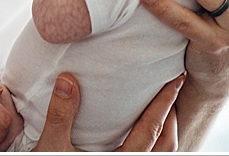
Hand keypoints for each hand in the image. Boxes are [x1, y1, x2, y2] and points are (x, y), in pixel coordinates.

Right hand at [35, 72, 181, 150]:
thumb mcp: (51, 148)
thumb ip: (60, 116)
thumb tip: (67, 80)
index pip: (151, 129)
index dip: (165, 103)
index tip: (176, 81)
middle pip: (166, 145)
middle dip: (172, 118)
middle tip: (172, 92)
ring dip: (165, 134)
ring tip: (162, 114)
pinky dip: (153, 147)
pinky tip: (142, 138)